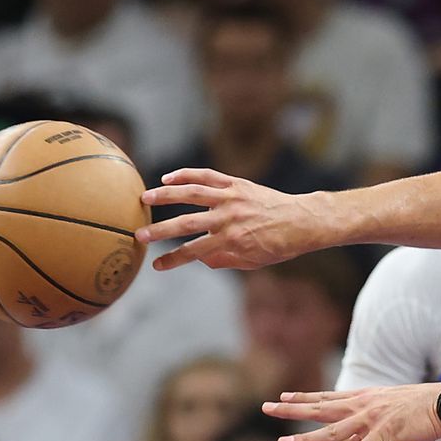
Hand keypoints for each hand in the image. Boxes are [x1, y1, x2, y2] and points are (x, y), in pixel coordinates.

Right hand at [137, 169, 330, 270]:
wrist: (302, 221)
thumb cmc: (279, 245)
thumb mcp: (254, 262)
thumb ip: (225, 261)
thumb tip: (200, 258)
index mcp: (232, 242)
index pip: (194, 252)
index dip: (173, 260)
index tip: (156, 265)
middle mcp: (228, 219)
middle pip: (186, 224)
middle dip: (160, 231)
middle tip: (138, 236)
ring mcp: (231, 198)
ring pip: (191, 193)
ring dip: (165, 196)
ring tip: (144, 198)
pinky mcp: (236, 183)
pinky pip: (206, 176)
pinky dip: (186, 175)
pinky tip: (168, 178)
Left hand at [264, 384, 440, 440]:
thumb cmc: (422, 407)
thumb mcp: (390, 411)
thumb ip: (370, 423)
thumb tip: (356, 439)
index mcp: (364, 399)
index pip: (328, 398)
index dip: (305, 397)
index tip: (283, 396)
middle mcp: (362, 406)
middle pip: (320, 409)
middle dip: (291, 409)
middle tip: (266, 407)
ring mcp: (372, 419)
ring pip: (332, 431)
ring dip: (307, 439)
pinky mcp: (385, 433)